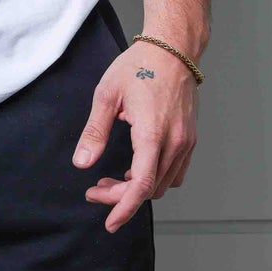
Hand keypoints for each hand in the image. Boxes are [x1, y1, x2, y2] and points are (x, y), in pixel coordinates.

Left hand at [71, 44, 198, 231]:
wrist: (173, 48)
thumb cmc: (139, 66)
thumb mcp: (107, 94)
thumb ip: (95, 131)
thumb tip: (82, 163)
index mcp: (153, 133)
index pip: (141, 185)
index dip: (124, 208)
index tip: (109, 222)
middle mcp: (175, 142)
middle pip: (149, 189)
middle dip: (121, 197)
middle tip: (95, 190)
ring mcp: (186, 141)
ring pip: (164, 184)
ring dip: (138, 189)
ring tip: (111, 180)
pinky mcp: (189, 138)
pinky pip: (175, 172)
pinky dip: (155, 178)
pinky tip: (135, 168)